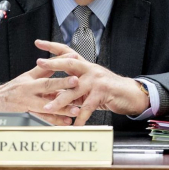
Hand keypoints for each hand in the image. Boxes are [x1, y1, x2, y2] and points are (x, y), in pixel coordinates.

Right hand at [0, 60, 81, 125]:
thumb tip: (59, 60)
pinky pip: (43, 119)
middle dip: (62, 85)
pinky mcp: (29, 116)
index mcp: (30, 81)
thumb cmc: (14, 88)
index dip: (58, 67)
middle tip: (76, 83)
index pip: (46, 72)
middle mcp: (29, 92)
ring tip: (75, 110)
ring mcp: (28, 105)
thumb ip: (43, 70)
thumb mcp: (27, 76)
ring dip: (62, 109)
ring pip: (47, 106)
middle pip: (47, 87)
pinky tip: (65, 122)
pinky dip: (55, 121)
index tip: (71, 64)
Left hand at [34, 40, 149, 125]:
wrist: (130, 94)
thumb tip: (56, 94)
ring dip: (60, 101)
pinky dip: (80, 118)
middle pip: (69, 63)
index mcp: (85, 66)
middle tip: (39, 62)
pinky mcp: (102, 92)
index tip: (39, 43)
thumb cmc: (108, 90)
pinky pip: (87, 107)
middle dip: (53, 63)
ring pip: (74, 89)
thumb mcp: (89, 86)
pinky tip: (74, 125)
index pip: (67, 52)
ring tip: (48, 108)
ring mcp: (96, 80)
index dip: (53, 47)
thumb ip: (74, 88)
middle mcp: (90, 70)